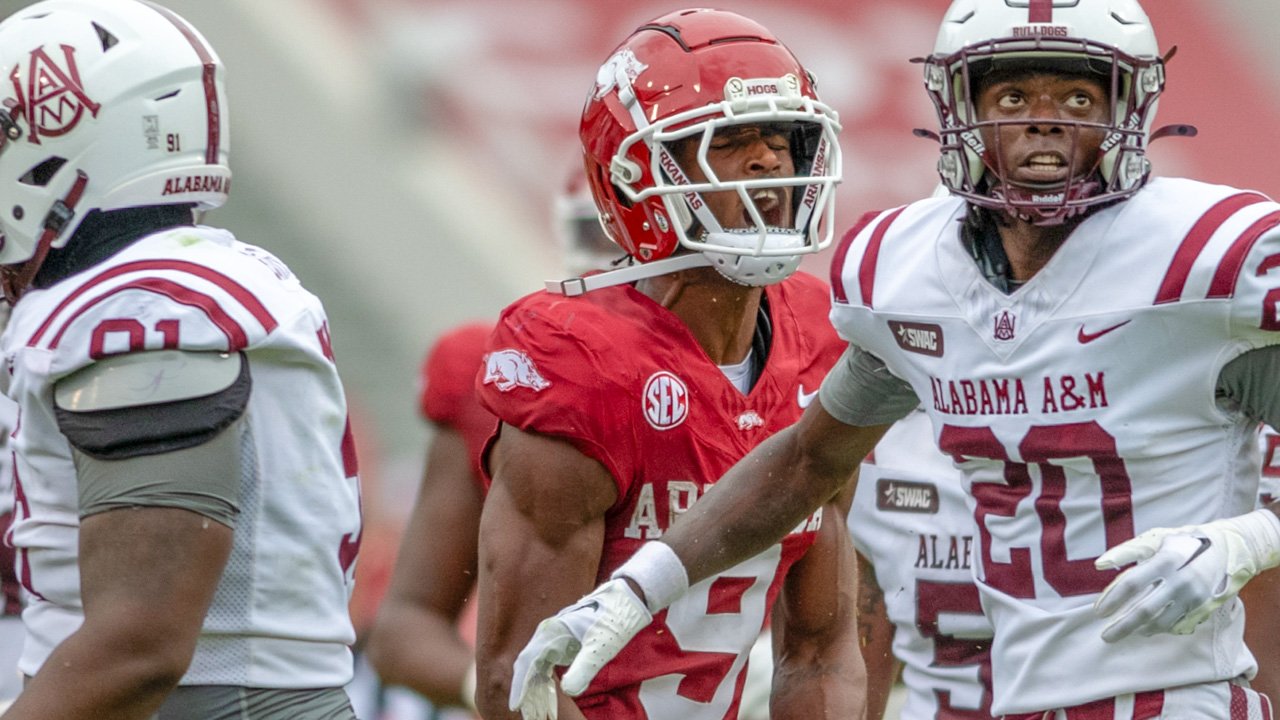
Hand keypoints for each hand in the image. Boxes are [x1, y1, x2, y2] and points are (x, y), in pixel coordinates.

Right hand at [508, 578, 651, 719]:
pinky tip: (545, 690)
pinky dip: (543, 678)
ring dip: (533, 684)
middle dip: (524, 688)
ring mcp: (556, 636)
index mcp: (552, 631)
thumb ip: (583, 668)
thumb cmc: (614, 620)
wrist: (627, 600)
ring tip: (531, 705)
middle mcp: (549, 633)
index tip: (515, 704)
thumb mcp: (600, 647)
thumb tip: (567, 690)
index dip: (520, 684)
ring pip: (536, 663)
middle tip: (523, 710)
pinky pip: (547, 662)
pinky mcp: (565, 641)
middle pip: (528, 663)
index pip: (528, 661)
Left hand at [1093, 510, 1279, 642]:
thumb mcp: (1156, 540)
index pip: (1133, 583)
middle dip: (1123, 626)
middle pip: (1146, 610)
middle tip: (1105, 636)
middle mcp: (1181, 581)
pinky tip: (1145, 629)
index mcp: (1166, 561)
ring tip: (1123, 632)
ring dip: (1139, 630)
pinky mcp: (1203, 607)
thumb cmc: (1183, 543)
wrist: (1228, 550)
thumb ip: (1127, 551)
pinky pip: (1176, 624)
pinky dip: (1158, 629)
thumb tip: (1099, 565)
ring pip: (1161, 622)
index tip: (1098, 611)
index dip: (1113, 598)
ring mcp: (1194, 597)